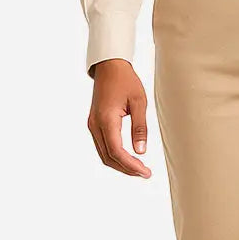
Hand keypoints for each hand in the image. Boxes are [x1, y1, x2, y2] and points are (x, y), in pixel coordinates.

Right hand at [87, 59, 151, 176]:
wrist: (109, 66)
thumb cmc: (126, 81)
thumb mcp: (139, 102)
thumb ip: (140, 127)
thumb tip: (141, 152)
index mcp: (106, 119)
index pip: (117, 151)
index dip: (131, 165)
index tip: (145, 172)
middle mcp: (95, 125)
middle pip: (108, 157)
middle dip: (126, 168)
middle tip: (145, 173)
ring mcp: (92, 125)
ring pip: (104, 154)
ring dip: (120, 164)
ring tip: (139, 168)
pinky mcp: (94, 123)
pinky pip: (102, 146)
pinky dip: (114, 155)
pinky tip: (128, 157)